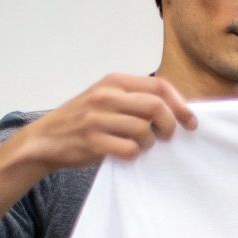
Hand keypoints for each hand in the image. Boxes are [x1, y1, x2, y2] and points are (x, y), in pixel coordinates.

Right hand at [16, 74, 197, 173]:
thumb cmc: (83, 120)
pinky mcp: (92, 141)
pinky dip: (134, 155)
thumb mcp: (107, 98)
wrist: (45, 139)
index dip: (181, 105)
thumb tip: (178, 108)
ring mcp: (97, 118)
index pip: (159, 86)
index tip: (191, 122)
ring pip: (144, 130)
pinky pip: (129, 150)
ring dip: (149, 143)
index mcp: (114, 81)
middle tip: (167, 137)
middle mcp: (106, 96)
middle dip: (170, 125)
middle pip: (156, 107)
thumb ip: (136, 98)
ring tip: (140, 145)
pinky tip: (126, 154)